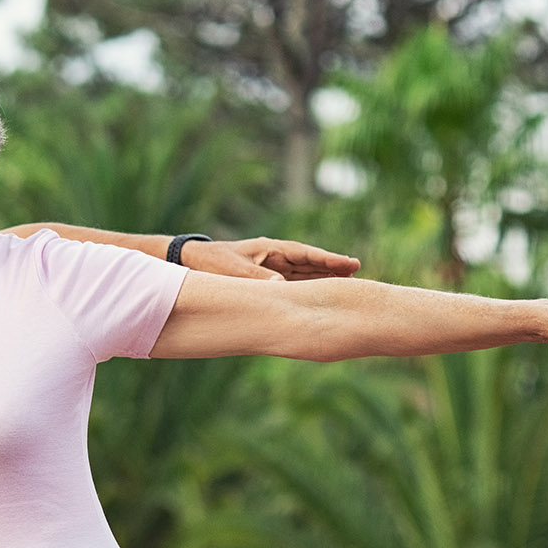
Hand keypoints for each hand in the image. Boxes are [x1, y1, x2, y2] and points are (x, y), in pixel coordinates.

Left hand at [186, 237, 361, 280]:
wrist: (189, 263)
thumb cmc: (210, 262)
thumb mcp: (234, 270)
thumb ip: (257, 278)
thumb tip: (282, 287)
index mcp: (270, 250)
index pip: (306, 254)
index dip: (328, 260)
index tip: (350, 264)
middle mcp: (274, 258)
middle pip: (310, 264)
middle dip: (332, 268)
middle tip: (358, 271)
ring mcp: (271, 269)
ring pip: (303, 275)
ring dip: (322, 279)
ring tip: (346, 284)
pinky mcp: (264, 281)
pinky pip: (290, 286)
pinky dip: (305, 290)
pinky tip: (319, 297)